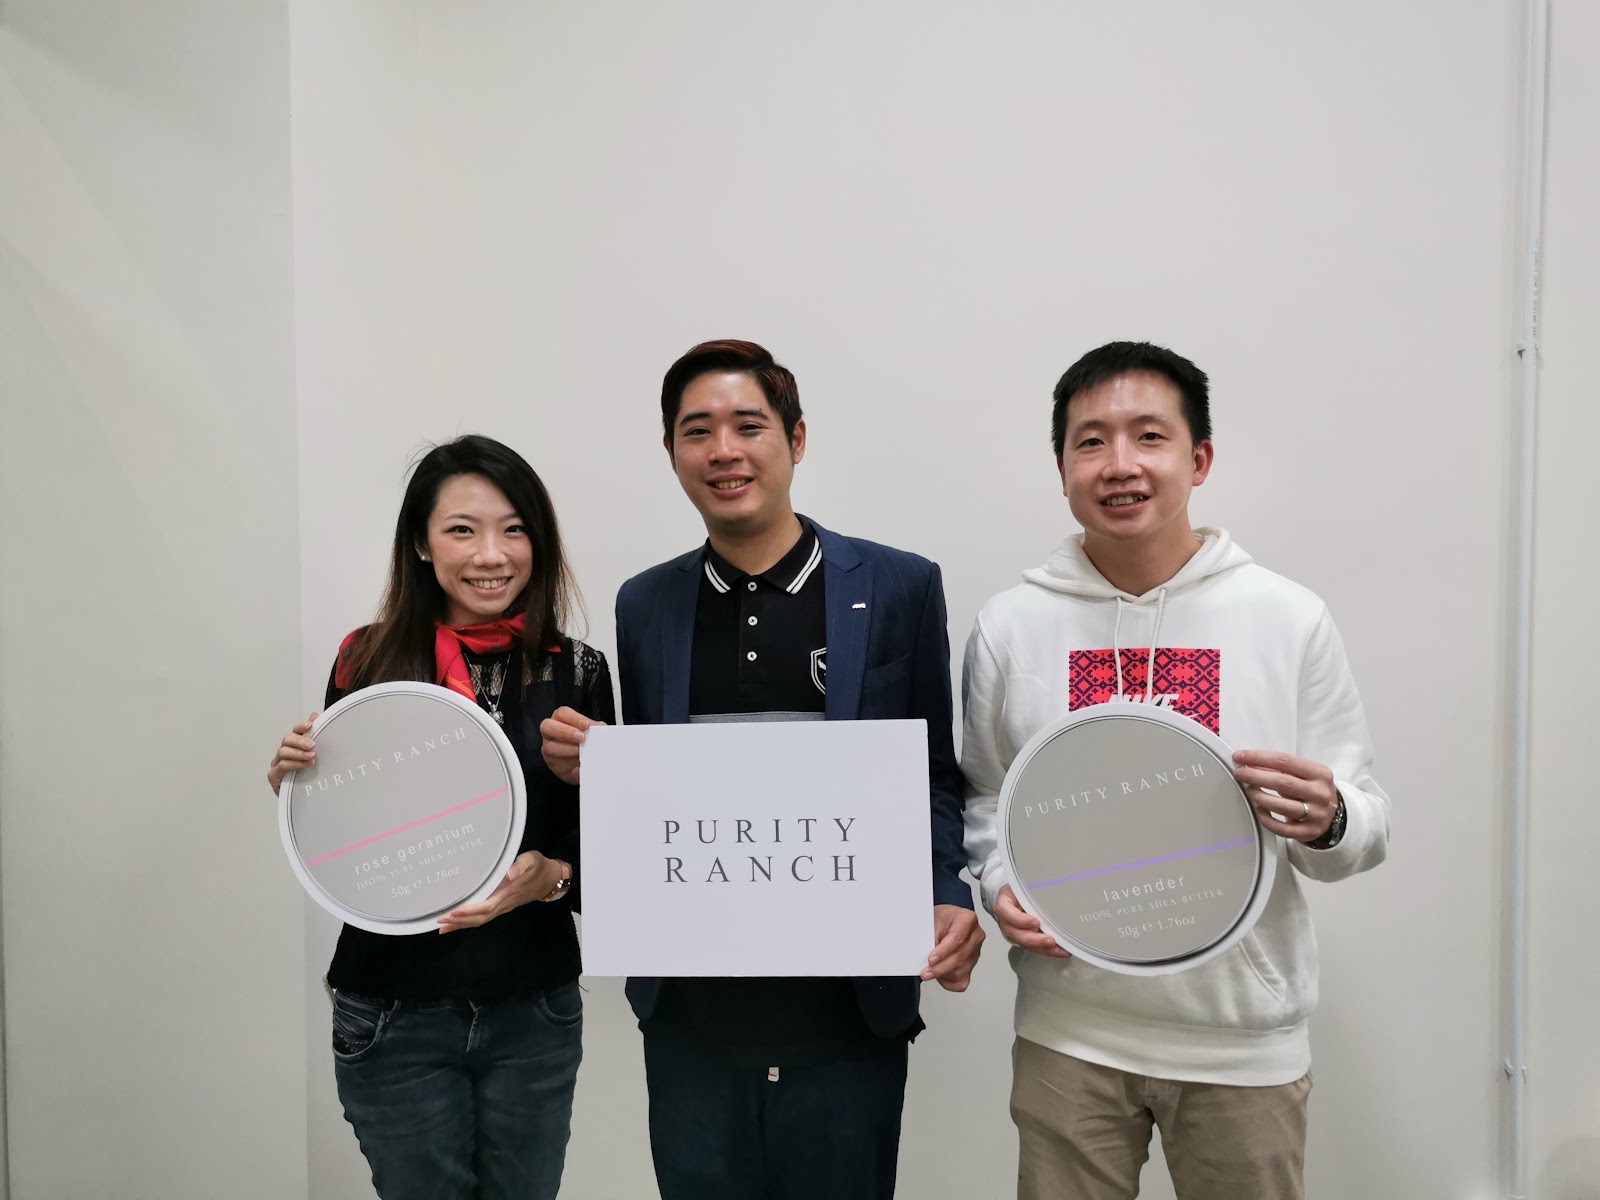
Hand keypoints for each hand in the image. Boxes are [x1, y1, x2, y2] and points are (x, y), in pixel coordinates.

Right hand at [267, 714, 318, 794]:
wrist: (304, 797)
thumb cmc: (308, 776)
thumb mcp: (317, 755)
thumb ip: (316, 736)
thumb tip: (316, 716)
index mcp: (294, 746)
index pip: (295, 732)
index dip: (301, 727)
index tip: (310, 725)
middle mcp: (284, 752)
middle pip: (287, 740)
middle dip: (300, 741)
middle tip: (313, 745)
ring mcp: (277, 763)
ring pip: (283, 752)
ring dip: (298, 753)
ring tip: (311, 756)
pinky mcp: (274, 775)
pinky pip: (282, 766)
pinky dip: (295, 764)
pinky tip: (306, 765)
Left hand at [437, 852, 566, 932]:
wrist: (551, 879)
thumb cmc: (539, 867)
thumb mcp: (532, 860)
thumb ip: (520, 866)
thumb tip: (509, 874)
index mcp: (508, 894)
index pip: (486, 907)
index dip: (469, 911)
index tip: (453, 912)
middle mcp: (504, 904)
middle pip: (480, 918)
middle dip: (460, 921)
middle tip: (440, 922)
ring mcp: (503, 907)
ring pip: (480, 920)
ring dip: (462, 924)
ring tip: (443, 927)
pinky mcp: (501, 906)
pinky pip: (483, 917)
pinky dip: (469, 921)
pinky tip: (458, 922)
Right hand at [539, 706, 604, 784]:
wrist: (582, 763)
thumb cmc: (582, 742)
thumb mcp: (589, 731)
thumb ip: (593, 728)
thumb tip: (600, 728)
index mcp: (559, 720)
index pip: (561, 713)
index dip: (573, 718)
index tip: (586, 725)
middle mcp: (550, 733)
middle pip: (547, 727)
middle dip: (566, 732)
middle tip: (582, 738)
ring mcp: (548, 750)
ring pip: (551, 748)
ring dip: (571, 749)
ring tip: (584, 751)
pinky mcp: (554, 765)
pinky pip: (560, 763)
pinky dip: (574, 761)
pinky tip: (583, 760)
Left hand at [922, 904, 984, 990]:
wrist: (942, 923)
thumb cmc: (939, 920)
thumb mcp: (931, 920)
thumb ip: (927, 935)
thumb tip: (919, 952)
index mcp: (967, 919)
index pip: (958, 938)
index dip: (943, 951)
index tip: (931, 959)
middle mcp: (975, 936)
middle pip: (960, 957)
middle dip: (940, 967)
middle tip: (926, 972)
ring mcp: (975, 953)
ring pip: (960, 971)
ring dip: (942, 974)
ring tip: (930, 969)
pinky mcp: (971, 966)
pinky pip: (961, 982)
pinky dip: (948, 981)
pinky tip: (940, 974)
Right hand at [994, 885, 1070, 957]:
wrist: (1016, 898)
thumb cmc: (1020, 891)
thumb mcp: (1022, 885)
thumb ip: (1031, 889)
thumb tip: (1052, 887)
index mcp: (1003, 904)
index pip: (1006, 912)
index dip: (1020, 920)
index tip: (1036, 922)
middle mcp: (1006, 921)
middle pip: (1015, 934)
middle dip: (1034, 940)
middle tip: (1050, 940)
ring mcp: (1014, 932)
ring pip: (1025, 944)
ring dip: (1043, 949)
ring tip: (1060, 950)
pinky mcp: (1024, 940)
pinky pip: (1034, 948)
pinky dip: (1047, 951)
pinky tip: (1060, 951)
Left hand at [1233, 749, 1337, 842]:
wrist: (1332, 814)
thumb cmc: (1311, 789)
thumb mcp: (1302, 774)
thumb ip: (1279, 769)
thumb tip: (1249, 763)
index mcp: (1319, 773)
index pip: (1285, 761)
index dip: (1259, 758)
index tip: (1240, 757)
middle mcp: (1320, 793)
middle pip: (1282, 782)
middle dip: (1255, 776)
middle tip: (1239, 773)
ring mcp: (1316, 814)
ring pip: (1281, 806)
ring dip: (1259, 796)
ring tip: (1250, 791)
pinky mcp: (1309, 832)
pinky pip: (1282, 829)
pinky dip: (1266, 819)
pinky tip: (1260, 810)